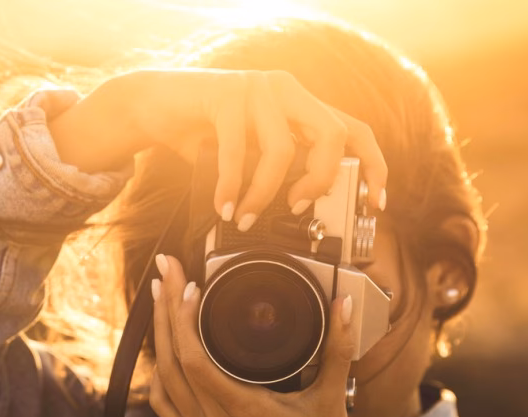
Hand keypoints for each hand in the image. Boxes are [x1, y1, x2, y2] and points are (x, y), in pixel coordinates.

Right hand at [48, 69, 387, 227]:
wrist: (151, 104)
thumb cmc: (200, 132)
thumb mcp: (246, 153)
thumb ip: (273, 170)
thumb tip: (297, 214)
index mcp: (298, 104)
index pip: (353, 129)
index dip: (373, 166)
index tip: (376, 203)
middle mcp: (286, 90)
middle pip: (331, 134)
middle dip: (320, 180)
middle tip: (298, 209)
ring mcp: (257, 87)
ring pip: (281, 148)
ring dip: (265, 193)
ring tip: (248, 218)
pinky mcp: (225, 94)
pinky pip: (237, 150)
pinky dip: (232, 186)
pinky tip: (223, 206)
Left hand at [148, 254, 354, 416]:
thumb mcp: (331, 400)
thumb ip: (337, 349)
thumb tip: (343, 306)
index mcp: (241, 413)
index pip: (194, 359)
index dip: (184, 319)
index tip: (190, 285)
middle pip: (171, 360)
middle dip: (165, 310)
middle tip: (165, 271)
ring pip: (161, 379)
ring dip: (159, 336)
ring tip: (162, 298)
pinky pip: (162, 403)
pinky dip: (160, 371)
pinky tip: (164, 346)